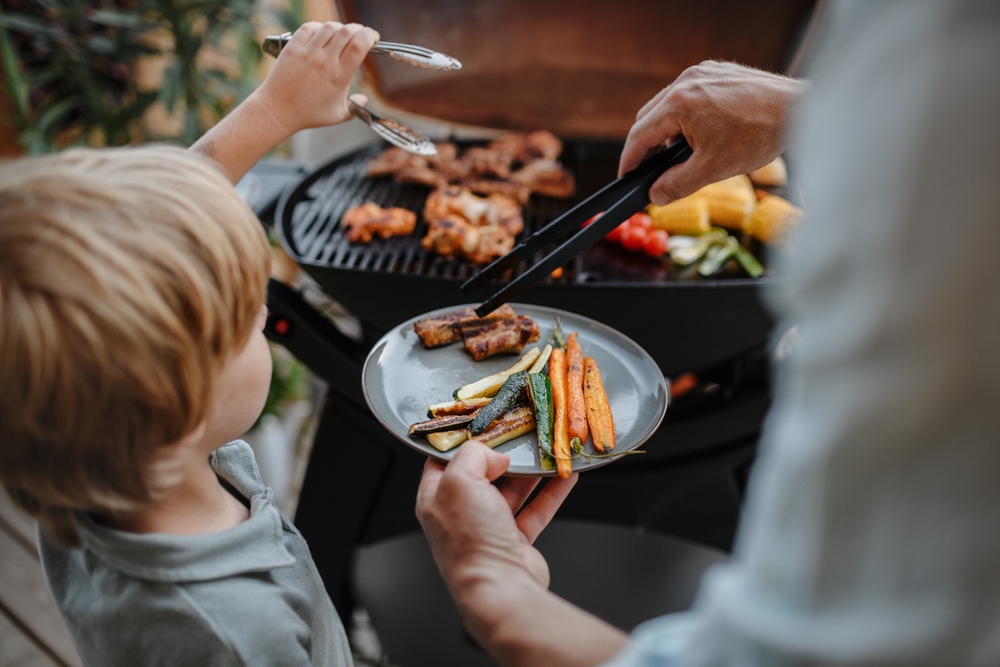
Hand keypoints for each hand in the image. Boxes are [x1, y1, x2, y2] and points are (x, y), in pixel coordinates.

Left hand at [254, 21, 379, 133]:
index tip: (373, 38)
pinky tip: (322, 35)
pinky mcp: (292, 48)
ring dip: (339, 27)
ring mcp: (307, 53)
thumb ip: (355, 107)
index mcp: (339, 76)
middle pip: (347, 32)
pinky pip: (309, 28)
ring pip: (329, 27)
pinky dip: (319, 27)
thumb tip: (364, 99)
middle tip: (360, 35)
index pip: (360, 45)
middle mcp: (324, 62)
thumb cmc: (307, 114)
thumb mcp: (337, 115)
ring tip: (341, 35)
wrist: (278, 110)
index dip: (370, 36)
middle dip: (359, 29)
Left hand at [417, 442, 629, 665]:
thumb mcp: (460, 480)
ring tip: (547, 451)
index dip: (462, 441)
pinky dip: (551, 492)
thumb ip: (473, 454)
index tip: (484, 423)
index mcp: (436, 498)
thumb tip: (494, 454)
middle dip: (503, 454)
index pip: (443, 460)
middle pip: (482, 473)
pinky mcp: (515, 541)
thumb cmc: (470, 541)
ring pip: (512, 490)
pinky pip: (535, 509)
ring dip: (531, 472)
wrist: (501, 589)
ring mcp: (488, 528)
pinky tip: (565, 476)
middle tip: (521, 434)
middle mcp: (460, 514)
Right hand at [619, 61, 806, 203]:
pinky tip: (703, 133)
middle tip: (652, 171)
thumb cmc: (759, 135)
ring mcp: (702, 72)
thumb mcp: (712, 169)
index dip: (630, 159)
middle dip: (648, 145)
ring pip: (669, 104)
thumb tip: (656, 194)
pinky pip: (690, 94)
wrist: (799, 109)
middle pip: (650, 117)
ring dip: (668, 129)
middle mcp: (686, 81)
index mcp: (679, 103)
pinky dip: (688, 115)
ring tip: (682, 154)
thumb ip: (677, 184)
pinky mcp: (718, 71)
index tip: (626, 176)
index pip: (640, 134)